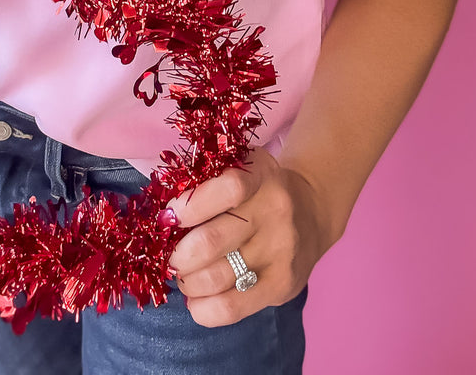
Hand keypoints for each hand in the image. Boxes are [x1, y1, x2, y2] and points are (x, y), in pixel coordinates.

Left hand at [167, 148, 332, 327]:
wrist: (312, 211)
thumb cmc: (259, 188)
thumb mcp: (242, 168)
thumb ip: (206, 183)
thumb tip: (163, 221)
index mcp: (262, 175)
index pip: (227, 189)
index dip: (190, 206)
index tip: (170, 217)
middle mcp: (276, 212)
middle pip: (212, 242)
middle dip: (179, 255)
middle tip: (172, 255)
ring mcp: (281, 252)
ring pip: (216, 278)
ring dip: (187, 281)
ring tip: (185, 275)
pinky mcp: (283, 286)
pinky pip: (231, 308)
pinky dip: (202, 308)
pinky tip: (197, 299)